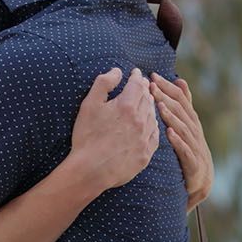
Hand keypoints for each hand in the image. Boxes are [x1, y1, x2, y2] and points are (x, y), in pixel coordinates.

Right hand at [68, 68, 158, 192]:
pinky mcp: (146, 154)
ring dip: (150, 106)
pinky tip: (150, 124)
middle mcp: (140, 120)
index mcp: (127, 106)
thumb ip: (103, 83)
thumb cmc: (87, 136)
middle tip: (142, 84)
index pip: (137, 84)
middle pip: (147, 99)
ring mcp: (145, 138)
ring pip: (153, 116)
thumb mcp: (89, 105)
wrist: (91, 170)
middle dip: (144, 89)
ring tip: (147, 101)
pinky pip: (155, 135)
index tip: (135, 72)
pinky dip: (154, 125)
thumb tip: (117, 71)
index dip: (136, 76)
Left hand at [153, 73, 213, 209]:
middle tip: (151, 85)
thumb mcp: (187, 124)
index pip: (180, 98)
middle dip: (166, 96)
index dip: (167, 87)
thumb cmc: (190, 148)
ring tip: (159, 105)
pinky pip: (185, 150)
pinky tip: (168, 133)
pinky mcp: (192, 163)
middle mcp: (194, 130)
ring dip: (171, 116)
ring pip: (183, 128)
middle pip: (180, 110)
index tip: (152, 75)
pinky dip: (178, 141)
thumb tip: (180, 80)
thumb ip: (184, 104)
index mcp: (190, 120)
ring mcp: (194, 146)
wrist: (201, 180)